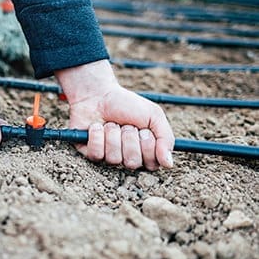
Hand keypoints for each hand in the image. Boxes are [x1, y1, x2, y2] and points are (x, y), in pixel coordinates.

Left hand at [55, 60, 173, 169]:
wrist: (98, 93)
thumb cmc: (127, 105)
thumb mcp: (154, 116)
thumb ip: (166, 139)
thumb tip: (169, 164)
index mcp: (144, 151)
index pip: (152, 164)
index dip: (148, 146)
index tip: (144, 130)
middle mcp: (126, 157)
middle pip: (133, 163)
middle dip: (130, 138)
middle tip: (126, 125)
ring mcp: (107, 156)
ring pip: (114, 159)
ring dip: (113, 135)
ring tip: (110, 123)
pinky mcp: (90, 153)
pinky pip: (97, 155)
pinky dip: (97, 136)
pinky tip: (96, 126)